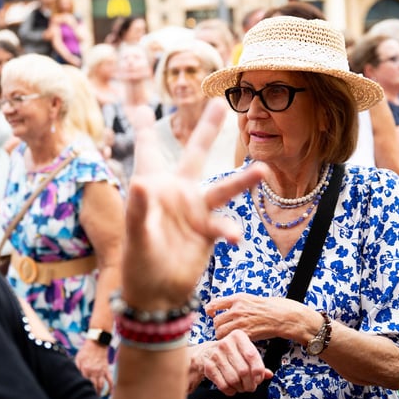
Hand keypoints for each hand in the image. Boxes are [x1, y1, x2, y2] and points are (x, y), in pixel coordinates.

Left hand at [75, 341, 113, 395]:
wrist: (97, 342)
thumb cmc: (86, 350)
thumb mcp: (78, 358)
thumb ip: (75, 367)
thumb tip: (72, 376)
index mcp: (85, 370)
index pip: (83, 383)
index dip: (82, 390)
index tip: (79, 396)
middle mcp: (94, 372)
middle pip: (93, 387)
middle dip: (91, 394)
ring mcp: (101, 372)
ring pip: (101, 385)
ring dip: (99, 393)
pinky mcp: (106, 370)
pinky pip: (110, 380)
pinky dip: (111, 387)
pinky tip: (110, 393)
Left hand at [121, 99, 266, 310]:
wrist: (157, 294)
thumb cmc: (139, 263)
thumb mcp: (136, 236)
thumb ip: (139, 210)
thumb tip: (139, 183)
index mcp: (153, 187)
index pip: (147, 152)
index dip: (143, 130)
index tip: (140, 107)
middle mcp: (177, 193)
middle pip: (195, 155)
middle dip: (207, 130)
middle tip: (219, 103)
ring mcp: (195, 211)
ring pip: (222, 188)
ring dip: (242, 180)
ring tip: (262, 170)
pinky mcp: (208, 231)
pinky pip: (224, 225)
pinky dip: (230, 230)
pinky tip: (234, 237)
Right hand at [188, 329, 272, 394]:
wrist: (206, 352)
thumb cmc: (231, 353)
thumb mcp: (245, 352)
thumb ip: (258, 363)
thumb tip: (269, 374)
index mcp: (238, 336)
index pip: (252, 356)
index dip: (258, 371)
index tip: (259, 379)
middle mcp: (226, 343)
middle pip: (243, 370)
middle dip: (250, 383)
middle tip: (251, 386)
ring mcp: (215, 354)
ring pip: (234, 379)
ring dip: (240, 388)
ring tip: (242, 387)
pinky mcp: (208, 366)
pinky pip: (223, 385)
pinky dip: (230, 391)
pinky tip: (232, 388)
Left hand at [207, 293, 301, 341]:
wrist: (283, 315)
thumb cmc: (270, 307)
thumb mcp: (250, 298)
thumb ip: (237, 303)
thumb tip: (224, 308)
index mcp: (238, 298)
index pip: (214, 304)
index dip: (210, 310)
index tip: (211, 314)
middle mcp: (237, 309)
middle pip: (216, 321)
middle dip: (217, 326)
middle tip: (222, 329)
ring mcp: (241, 322)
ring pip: (221, 332)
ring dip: (222, 336)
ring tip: (228, 336)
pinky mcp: (247, 333)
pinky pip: (231, 339)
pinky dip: (231, 341)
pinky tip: (235, 340)